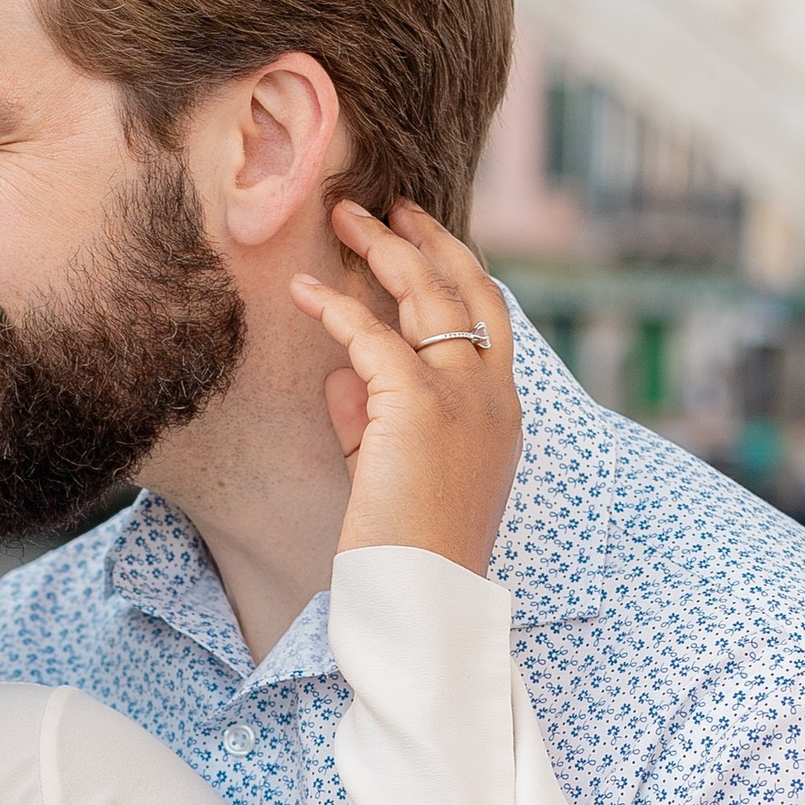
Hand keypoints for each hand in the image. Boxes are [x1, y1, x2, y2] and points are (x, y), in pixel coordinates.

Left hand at [292, 199, 521, 575]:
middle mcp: (493, 395)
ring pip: (425, 297)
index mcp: (502, 412)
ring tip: (343, 219)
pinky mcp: (416, 406)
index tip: (421, 241)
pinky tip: (303, 292)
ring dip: (380, 252)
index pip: (489, 319)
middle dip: (424, 241)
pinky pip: (370, 337)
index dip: (456, 271)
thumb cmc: (409, 550)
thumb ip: (369, 421)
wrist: (421, 596)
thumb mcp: (391, 474)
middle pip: (465, 290)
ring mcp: (461, 397)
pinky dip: (334, 309)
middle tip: (386, 208)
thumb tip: (340, 371)